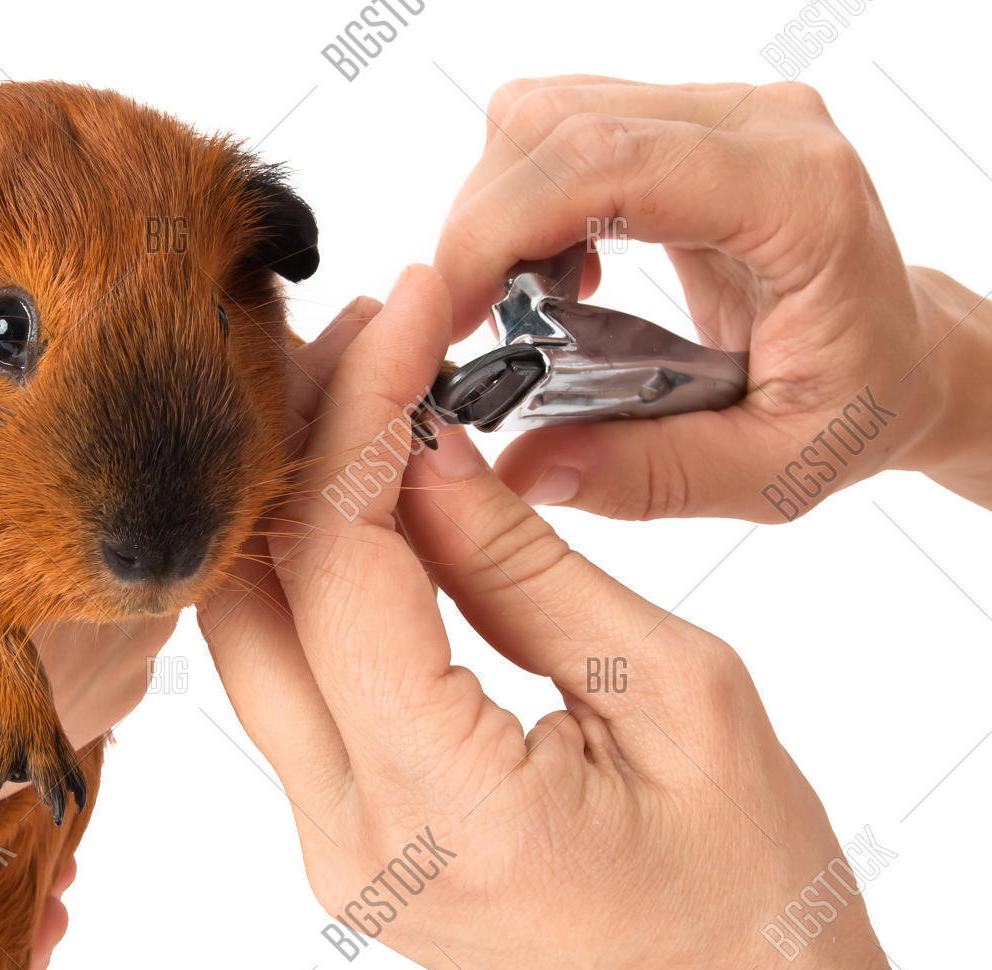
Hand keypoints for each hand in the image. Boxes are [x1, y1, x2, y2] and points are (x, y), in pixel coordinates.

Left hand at [201, 266, 904, 969]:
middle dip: (297, 439)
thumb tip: (429, 446)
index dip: (361, 412)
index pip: (343, 562)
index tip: (401, 306)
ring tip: (366, 397)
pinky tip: (368, 501)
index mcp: (438, 805)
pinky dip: (312, 575)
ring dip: (294, 503)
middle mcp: (346, 832)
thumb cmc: (746, 891)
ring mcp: (329, 841)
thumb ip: (525, 567)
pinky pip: (287, 679)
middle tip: (366, 333)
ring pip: (248, 635)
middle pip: (252, 593)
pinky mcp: (341, 832)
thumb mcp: (673, 698)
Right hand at [434, 76, 991, 519]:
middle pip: (557, 124)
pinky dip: (522, 207)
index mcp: (798, 199)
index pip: (611, 164)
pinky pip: (560, 134)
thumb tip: (517, 468)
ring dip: (496, 217)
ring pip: (544, 118)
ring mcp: (718, 113)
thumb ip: (648, 475)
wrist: (902, 356)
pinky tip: (554, 283)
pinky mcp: (681, 124)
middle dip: (480, 229)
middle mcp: (759, 127)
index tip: (448, 319)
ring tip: (517, 313)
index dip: (500, 227)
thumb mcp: (768, 472)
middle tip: (466, 333)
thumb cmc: (856, 408)